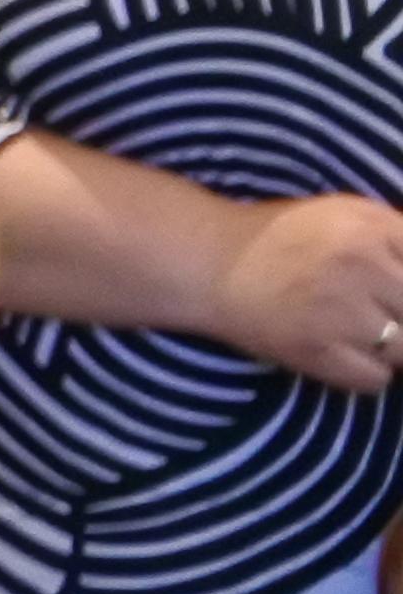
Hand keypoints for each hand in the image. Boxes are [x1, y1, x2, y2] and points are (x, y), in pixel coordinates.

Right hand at [217, 193, 402, 392]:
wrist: (209, 263)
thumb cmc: (287, 235)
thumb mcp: (351, 213)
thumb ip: (402, 234)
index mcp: (373, 228)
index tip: (399, 299)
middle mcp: (361, 267)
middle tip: (387, 315)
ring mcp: (339, 313)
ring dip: (396, 348)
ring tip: (368, 333)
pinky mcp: (315, 352)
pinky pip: (376, 380)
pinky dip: (369, 372)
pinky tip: (346, 351)